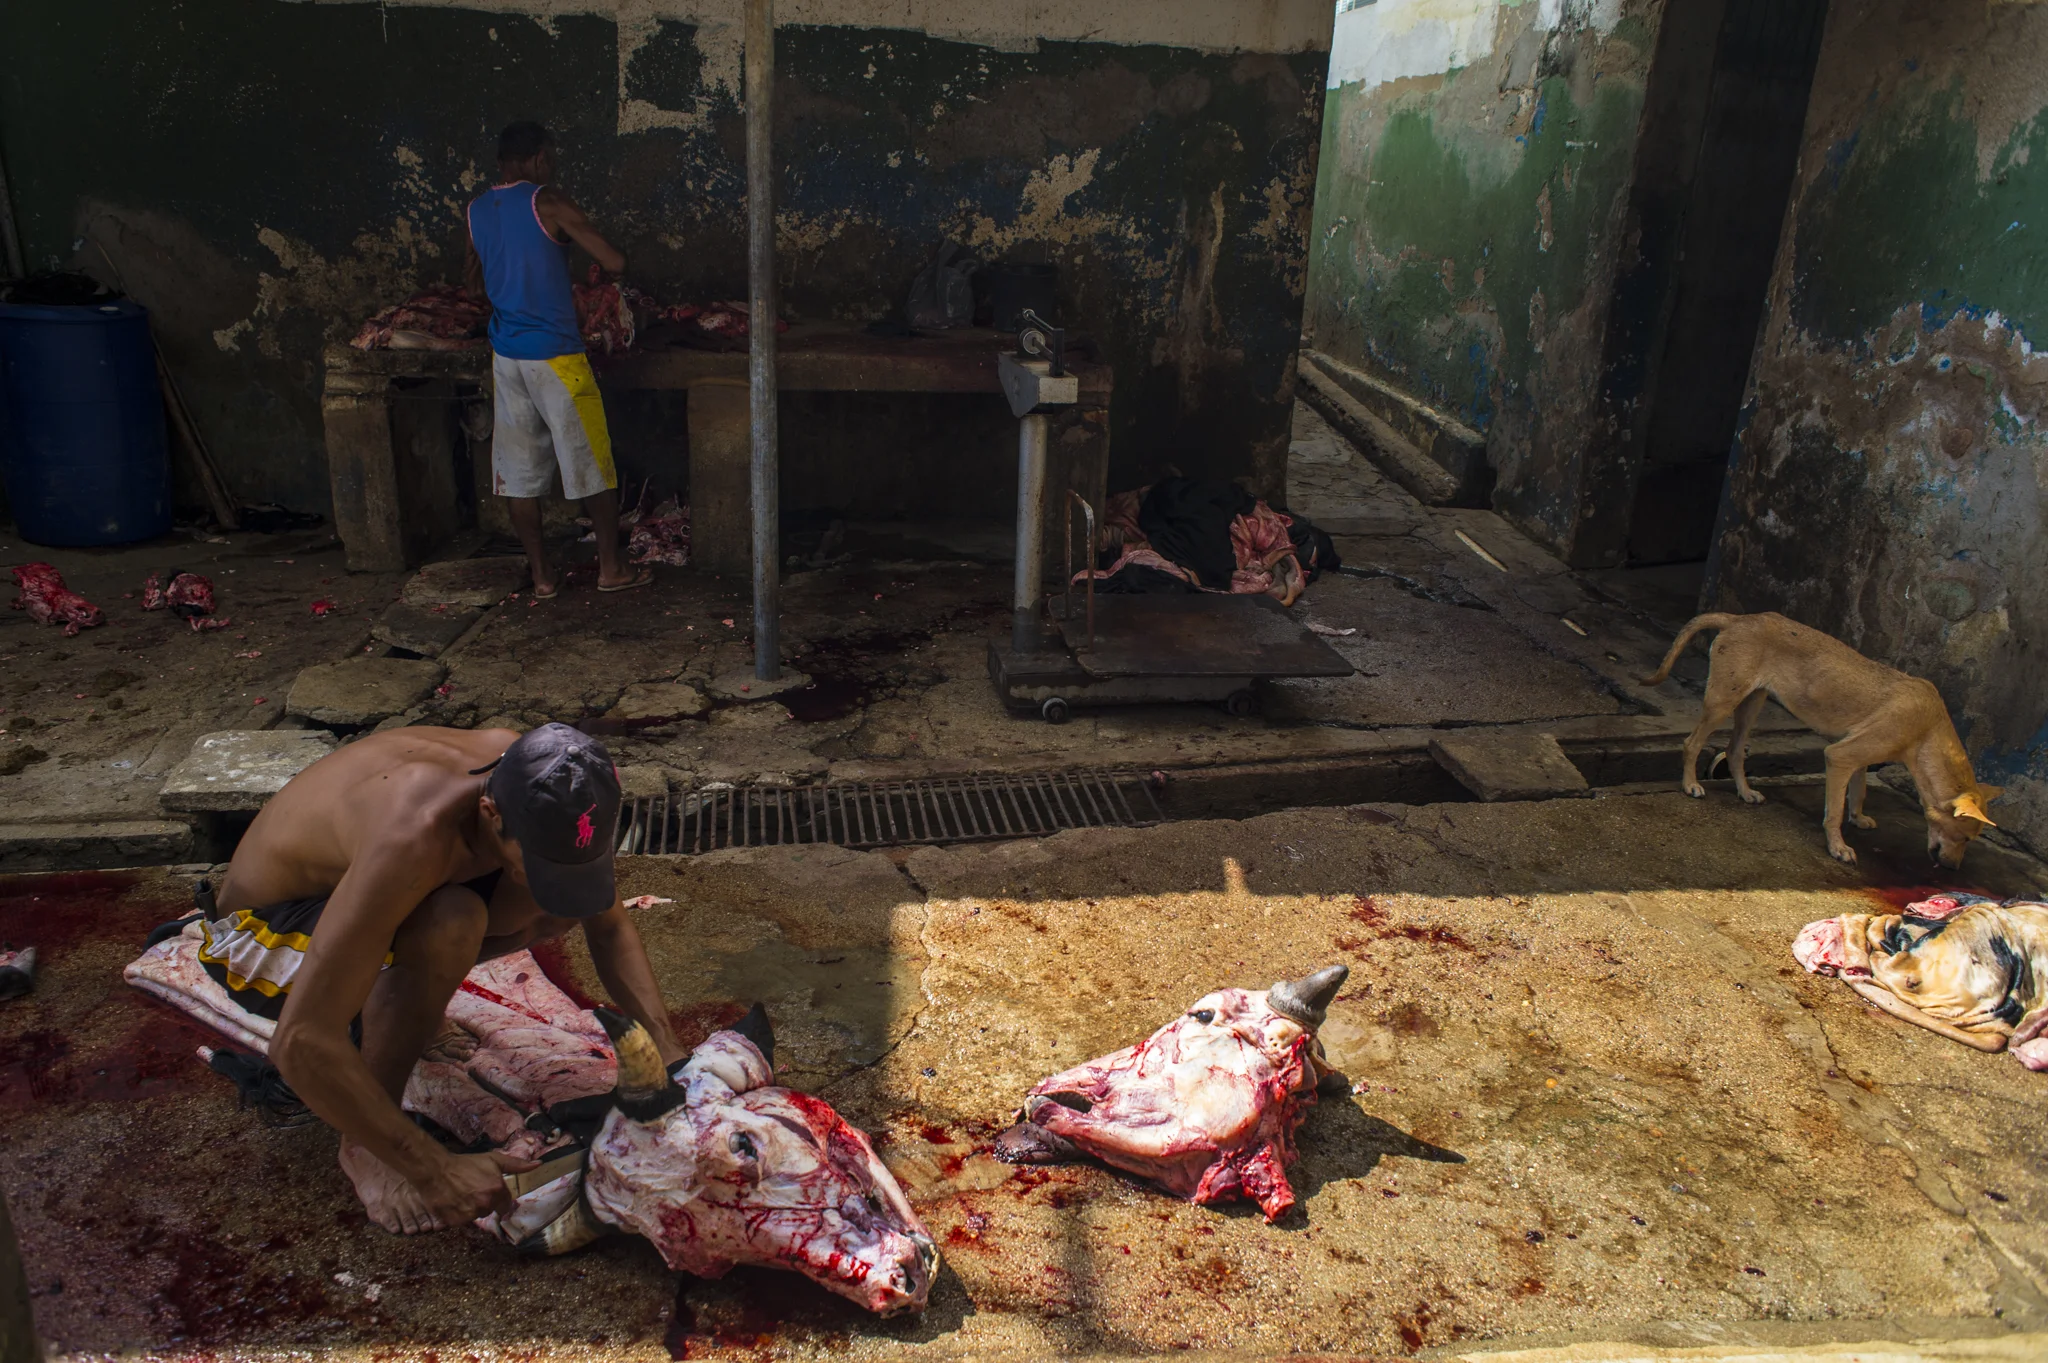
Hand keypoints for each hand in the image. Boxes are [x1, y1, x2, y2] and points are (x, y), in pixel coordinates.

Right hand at [414, 1149, 537, 1228]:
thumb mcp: (494, 1160)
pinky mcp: (454, 1221)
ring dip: (471, 1208)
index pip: (506, 1204)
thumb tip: (538, 1164)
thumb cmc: (466, 1163)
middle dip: (484, 1201)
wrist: (436, 1170)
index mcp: (497, 1191)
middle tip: (473, 1189)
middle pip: (490, 1209)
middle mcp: (485, 1205)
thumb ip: (517, 1164)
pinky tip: (453, 1201)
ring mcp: (469, 1215)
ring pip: (476, 1216)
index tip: (490, 1191)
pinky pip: (461, 1221)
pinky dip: (458, 1214)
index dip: (499, 1197)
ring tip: (462, 1194)